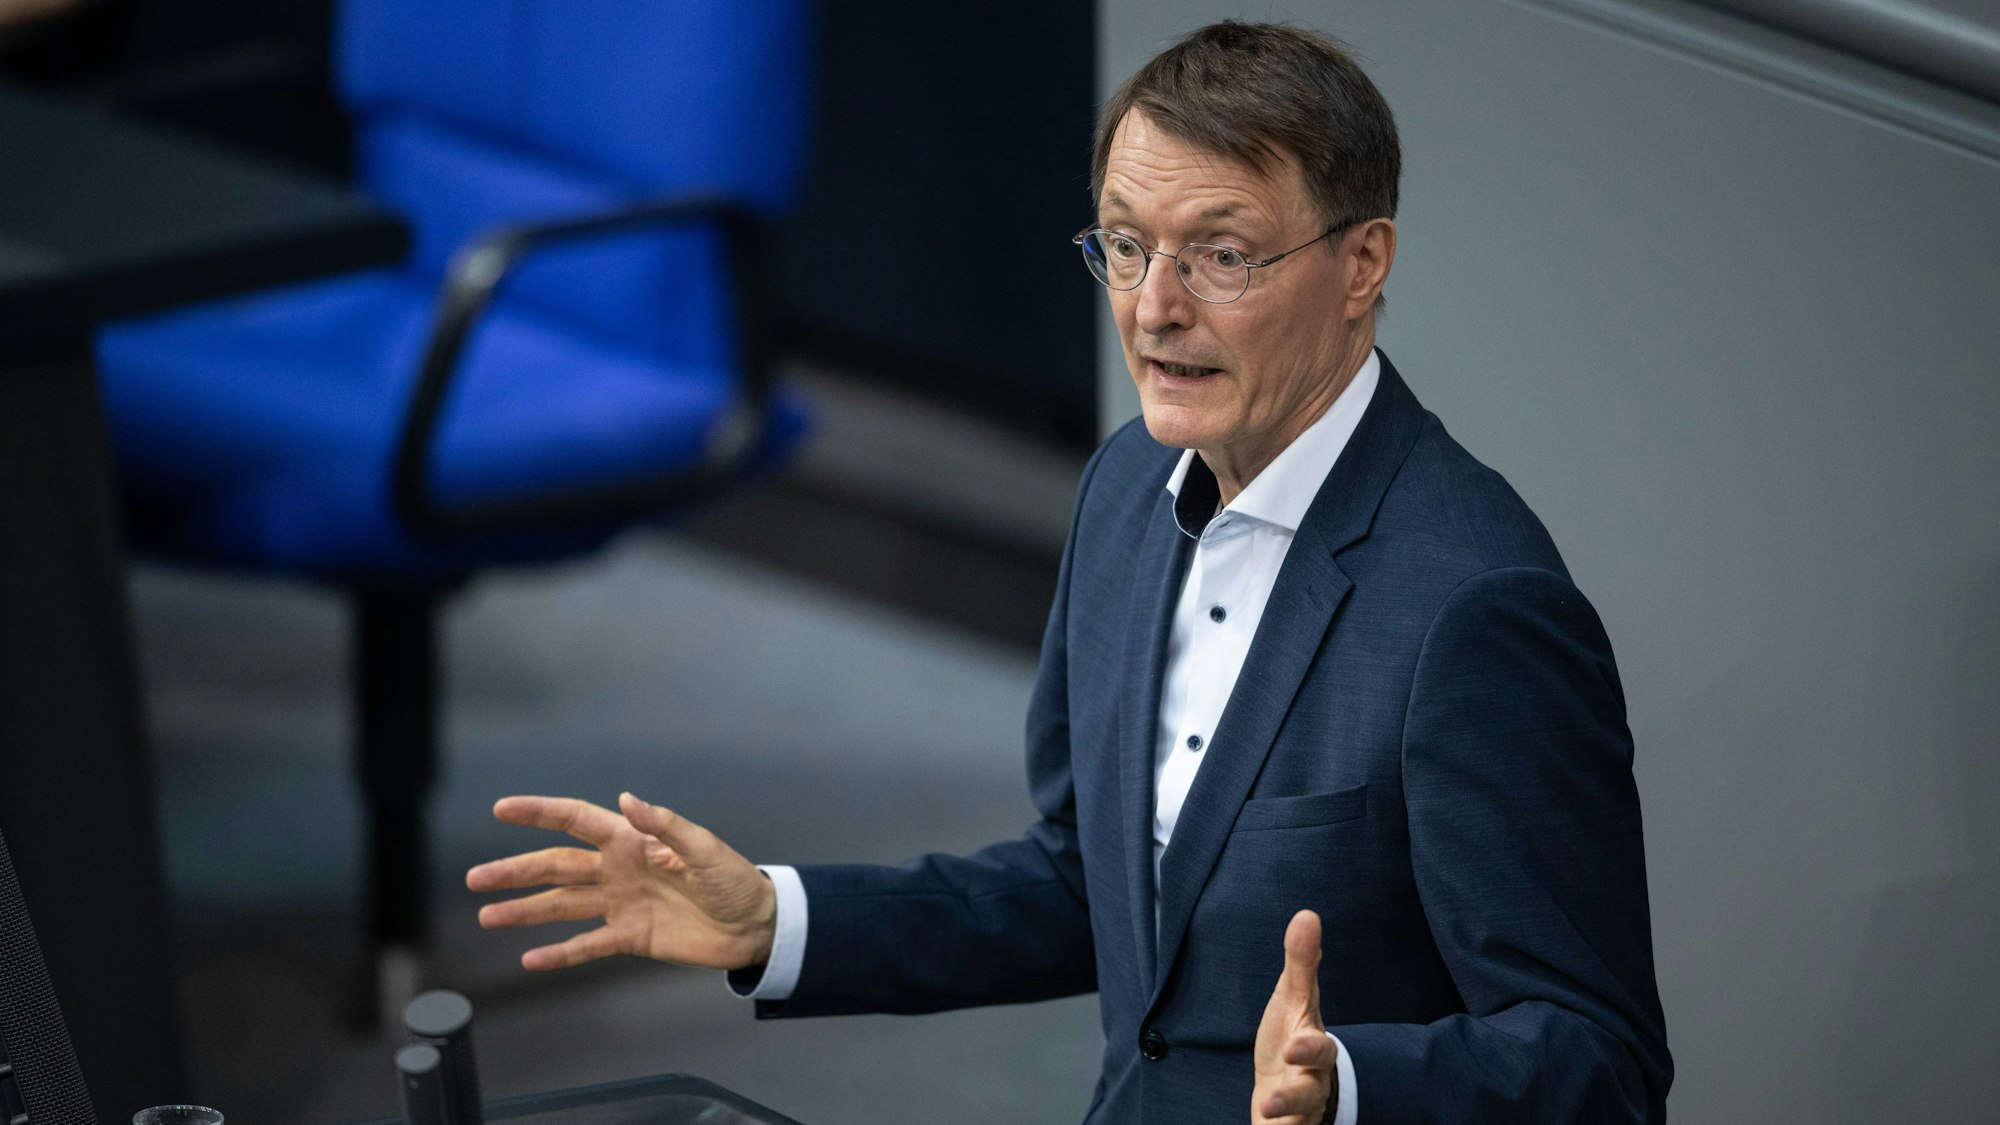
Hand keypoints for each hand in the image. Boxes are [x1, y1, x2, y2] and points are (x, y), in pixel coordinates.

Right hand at [466, 792, 776, 972]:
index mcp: (633, 841)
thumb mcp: (704, 848)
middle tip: (476, 878)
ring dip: (525, 912)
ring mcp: (621, 904)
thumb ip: (665, 825)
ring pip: (562, 906)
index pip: (576, 821)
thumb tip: (628, 799)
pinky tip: (531, 958)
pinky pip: (588, 945)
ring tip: (487, 916)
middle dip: (515, 871)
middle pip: (556, 867)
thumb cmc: (735, 880)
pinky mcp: (631, 937)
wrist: (756, 926)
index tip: (502, 808)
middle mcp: (619, 869)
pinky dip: (560, 954)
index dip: (539, 813)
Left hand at [1253, 909, 1338, 1124]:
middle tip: (1274, 1098)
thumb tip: (1308, 914)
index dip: (1309, 1048)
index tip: (1293, 1044)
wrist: (1290, 1081)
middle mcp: (1312, 1082)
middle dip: (1295, 1094)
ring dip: (1284, 1115)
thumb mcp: (1293, 998)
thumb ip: (1301, 962)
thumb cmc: (1292, 1035)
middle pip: (1311, 1092)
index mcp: (1314, 1048)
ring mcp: (1300, 1108)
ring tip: (1267, 1112)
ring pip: (1299, 1117)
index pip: (1318, 1048)